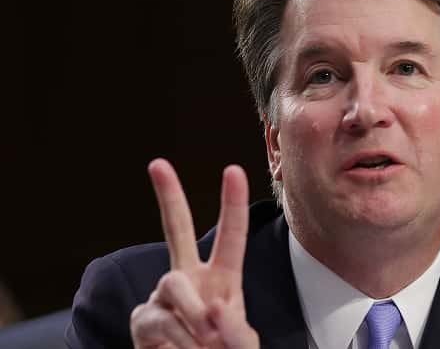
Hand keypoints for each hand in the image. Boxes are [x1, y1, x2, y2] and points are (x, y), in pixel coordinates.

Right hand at [130, 158, 258, 348]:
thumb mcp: (241, 343)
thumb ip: (235, 329)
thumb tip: (213, 309)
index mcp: (222, 278)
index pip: (230, 236)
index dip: (232, 204)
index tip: (233, 170)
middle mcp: (190, 279)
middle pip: (176, 229)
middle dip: (168, 197)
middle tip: (157, 163)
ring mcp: (164, 297)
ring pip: (173, 282)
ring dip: (193, 313)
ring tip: (207, 341)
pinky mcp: (143, 319)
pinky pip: (159, 317)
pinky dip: (179, 338)